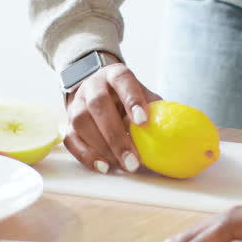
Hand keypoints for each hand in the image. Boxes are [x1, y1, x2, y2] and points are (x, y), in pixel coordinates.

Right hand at [64, 54, 160, 173]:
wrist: (96, 90)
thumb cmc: (127, 98)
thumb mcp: (142, 95)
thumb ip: (155, 109)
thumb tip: (173, 135)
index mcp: (114, 74)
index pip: (122, 81)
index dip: (132, 100)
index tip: (143, 122)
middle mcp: (92, 86)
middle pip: (98, 105)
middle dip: (116, 136)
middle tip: (132, 160)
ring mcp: (77, 103)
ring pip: (81, 122)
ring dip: (102, 147)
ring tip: (121, 165)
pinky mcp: (68, 123)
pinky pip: (71, 139)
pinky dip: (87, 155)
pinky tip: (104, 166)